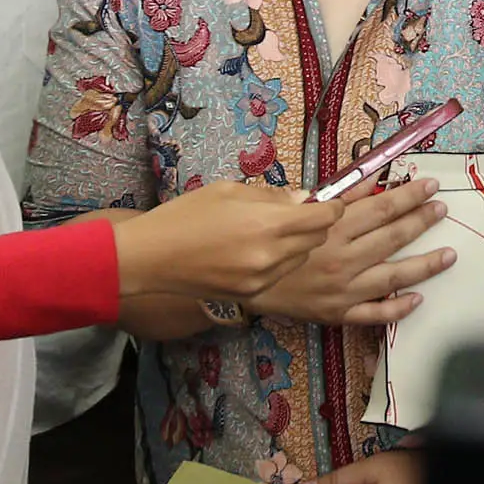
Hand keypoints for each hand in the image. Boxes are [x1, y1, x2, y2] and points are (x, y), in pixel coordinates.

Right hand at [113, 180, 344, 302]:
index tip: (328, 202)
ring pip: (301, 258)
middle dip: (315, 225)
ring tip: (271, 233)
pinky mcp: (253, 293)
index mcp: (268, 223)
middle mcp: (272, 254)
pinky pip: (280, 274)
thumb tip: (302, 199)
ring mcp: (263, 278)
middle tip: (299, 214)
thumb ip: (271, 196)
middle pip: (317, 239)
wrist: (152, 257)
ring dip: (298, 245)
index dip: (331, 207)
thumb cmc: (186, 215)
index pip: (324, 217)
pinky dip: (279, 262)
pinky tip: (254, 252)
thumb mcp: (229, 190)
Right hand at [242, 178, 452, 327]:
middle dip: (422, 221)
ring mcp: (343, 290)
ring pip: (394, 276)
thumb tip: (365, 175)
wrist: (238, 285)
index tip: (429, 185)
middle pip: (392, 236)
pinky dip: (398, 308)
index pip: (380, 207)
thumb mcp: (290, 206)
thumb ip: (330, 194)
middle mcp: (343, 258)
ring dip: (425, 264)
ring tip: (449, 255)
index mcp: (332, 228)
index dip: (408, 195)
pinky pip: (374, 314)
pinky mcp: (337, 314)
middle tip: (442, 209)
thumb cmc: (261, 238)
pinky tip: (417, 299)